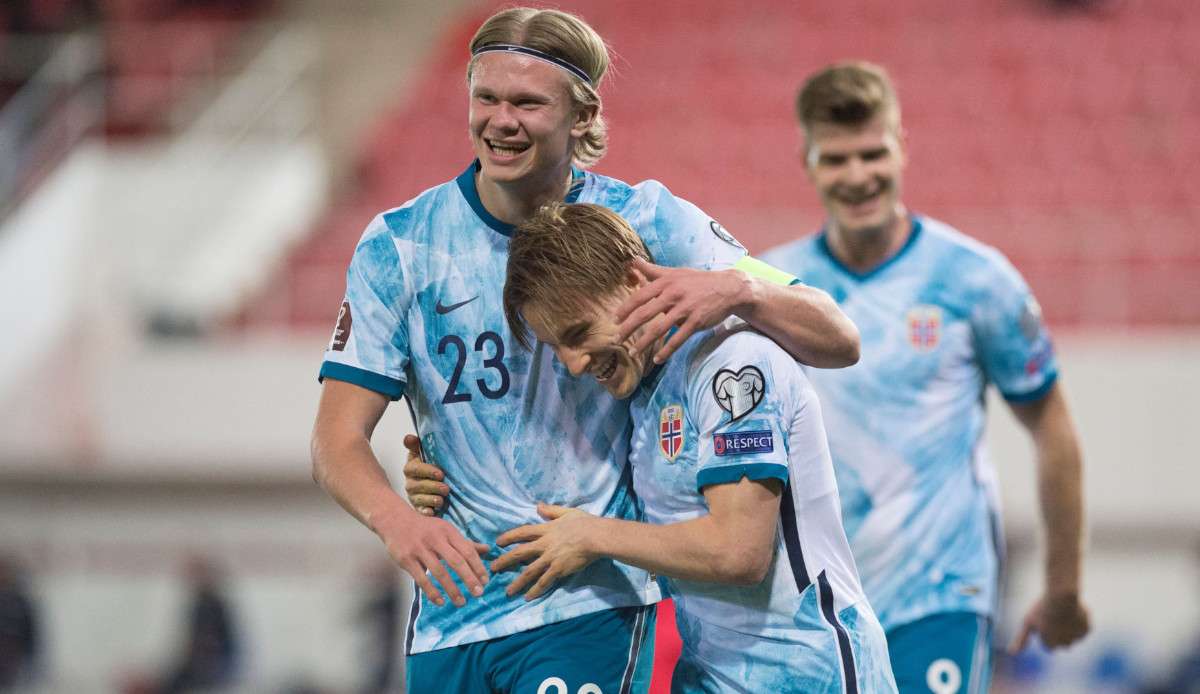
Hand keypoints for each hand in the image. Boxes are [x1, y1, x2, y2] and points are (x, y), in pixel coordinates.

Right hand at [372, 502, 489, 607]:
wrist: (395, 520)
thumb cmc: (426, 528)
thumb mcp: (447, 530)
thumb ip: (465, 543)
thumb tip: (487, 550)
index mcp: (448, 532)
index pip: (467, 550)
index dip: (478, 566)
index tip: (485, 581)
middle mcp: (436, 539)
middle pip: (456, 561)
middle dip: (469, 579)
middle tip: (479, 593)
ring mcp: (420, 549)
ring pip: (439, 572)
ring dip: (452, 589)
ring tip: (461, 602)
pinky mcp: (406, 559)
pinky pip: (422, 578)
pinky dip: (432, 591)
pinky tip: (441, 601)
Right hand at [402, 434, 449, 516]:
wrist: (432, 482)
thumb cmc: (428, 465)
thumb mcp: (422, 453)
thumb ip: (416, 445)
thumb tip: (409, 437)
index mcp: (411, 468)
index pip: (415, 469)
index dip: (427, 471)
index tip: (440, 474)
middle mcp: (410, 483)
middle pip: (417, 486)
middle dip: (432, 487)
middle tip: (446, 488)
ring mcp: (413, 496)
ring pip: (419, 499)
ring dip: (431, 500)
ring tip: (441, 500)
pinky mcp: (418, 508)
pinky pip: (420, 512)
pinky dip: (426, 512)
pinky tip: (432, 513)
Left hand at [491, 503, 600, 600]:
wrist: (596, 536)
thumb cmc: (585, 523)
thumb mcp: (566, 512)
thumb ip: (551, 510)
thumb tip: (538, 506)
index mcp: (546, 529)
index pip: (523, 532)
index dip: (509, 537)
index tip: (497, 542)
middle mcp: (544, 544)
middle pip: (520, 553)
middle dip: (505, 561)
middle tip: (493, 568)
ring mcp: (550, 558)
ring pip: (529, 571)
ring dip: (517, 582)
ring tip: (508, 591)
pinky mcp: (559, 569)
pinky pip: (544, 581)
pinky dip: (535, 590)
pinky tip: (527, 597)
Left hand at [615, 258, 753, 363]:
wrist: (728, 288)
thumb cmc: (697, 281)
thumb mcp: (675, 272)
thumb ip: (652, 270)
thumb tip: (633, 260)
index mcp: (666, 283)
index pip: (640, 296)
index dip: (625, 309)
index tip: (614, 320)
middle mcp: (673, 294)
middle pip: (645, 313)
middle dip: (628, 328)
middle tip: (616, 339)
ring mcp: (685, 309)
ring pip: (659, 329)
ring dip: (644, 343)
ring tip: (632, 352)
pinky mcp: (696, 321)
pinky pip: (678, 339)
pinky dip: (667, 350)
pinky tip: (657, 359)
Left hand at [1009, 592, 1090, 652]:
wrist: (1062, 596)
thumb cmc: (1041, 609)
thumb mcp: (1028, 623)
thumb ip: (1021, 639)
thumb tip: (1011, 653)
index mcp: (1050, 645)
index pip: (1048, 643)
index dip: (1045, 630)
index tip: (1043, 619)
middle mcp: (1065, 646)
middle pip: (1061, 640)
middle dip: (1058, 630)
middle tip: (1053, 614)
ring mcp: (1077, 638)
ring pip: (1073, 633)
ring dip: (1069, 624)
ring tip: (1062, 610)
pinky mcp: (1087, 629)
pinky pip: (1083, 626)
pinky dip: (1079, 619)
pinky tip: (1073, 609)